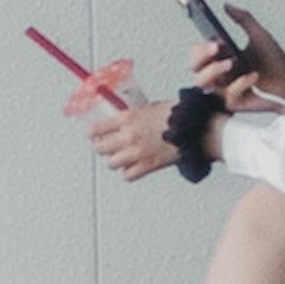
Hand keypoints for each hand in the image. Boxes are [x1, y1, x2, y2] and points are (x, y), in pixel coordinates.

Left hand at [72, 62, 178, 180]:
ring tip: (119, 159)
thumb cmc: (177, 116)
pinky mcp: (148, 166)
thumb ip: (133, 116)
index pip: (98, 128)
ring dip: (115, 161)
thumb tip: (125, 119)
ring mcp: (137, 152)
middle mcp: (129, 135)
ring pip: (112, 163)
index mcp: (128, 118)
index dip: (93, 133)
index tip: (92, 135)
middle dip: (101, 148)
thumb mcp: (149, 108)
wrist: (193, 129)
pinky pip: (128, 175)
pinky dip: (129, 173)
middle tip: (103, 148)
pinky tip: (132, 168)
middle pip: (101, 148)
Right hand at [200, 8, 284, 110]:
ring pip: (200, 82)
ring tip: (231, 62)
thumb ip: (243, 18)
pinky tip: (253, 76)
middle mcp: (219, 73)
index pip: (198, 52)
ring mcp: (223, 89)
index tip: (213, 39)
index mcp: (221, 57)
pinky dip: (240, 84)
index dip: (200, 46)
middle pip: (194, 66)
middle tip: (216, 47)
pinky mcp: (232, 103)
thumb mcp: (259, 35)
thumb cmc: (276, 63)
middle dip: (200, 55)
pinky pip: (227, 94)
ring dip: (212, 70)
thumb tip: (227, 5)